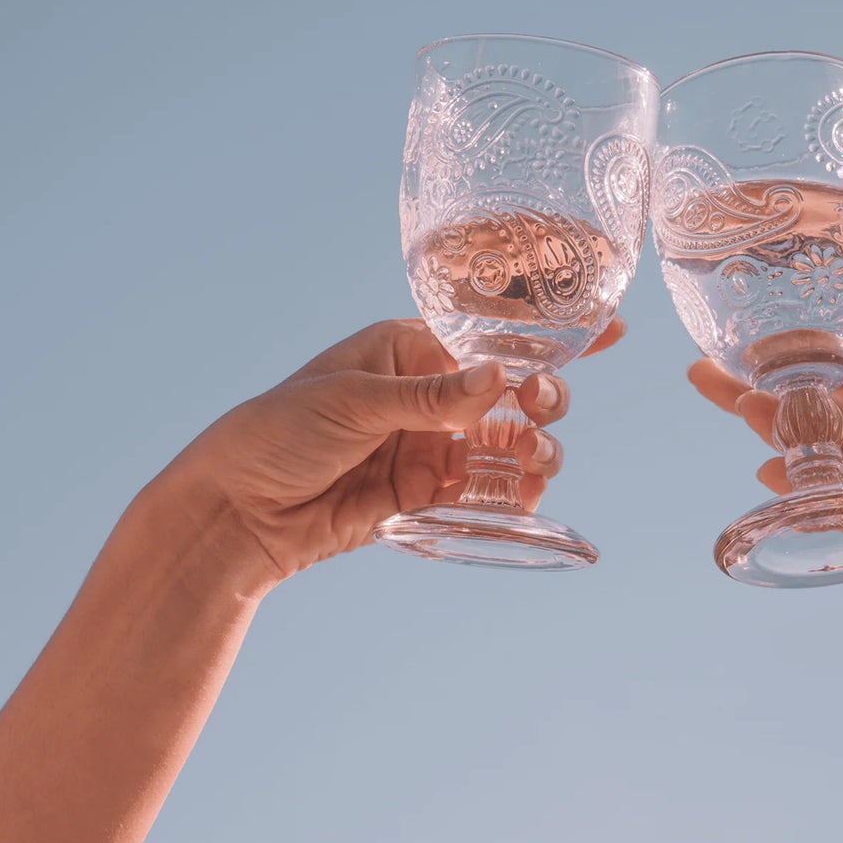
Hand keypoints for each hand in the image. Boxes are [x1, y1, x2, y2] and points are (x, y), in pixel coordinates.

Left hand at [157, 317, 624, 594]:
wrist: (233, 513)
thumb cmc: (276, 432)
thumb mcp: (352, 400)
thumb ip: (433, 395)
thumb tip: (500, 377)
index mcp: (406, 350)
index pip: (490, 336)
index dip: (548, 337)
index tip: (609, 330)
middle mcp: (426, 395)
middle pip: (510, 393)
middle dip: (542, 400)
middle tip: (541, 413)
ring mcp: (428, 446)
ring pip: (505, 444)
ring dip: (534, 450)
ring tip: (538, 464)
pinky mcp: (423, 495)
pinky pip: (482, 491)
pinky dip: (511, 493)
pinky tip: (526, 496)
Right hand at [689, 225, 842, 579]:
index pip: (838, 366)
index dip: (792, 359)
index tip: (742, 346)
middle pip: (819, 414)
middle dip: (767, 402)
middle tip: (713, 385)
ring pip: (829, 460)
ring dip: (788, 447)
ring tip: (750, 428)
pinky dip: (817, 501)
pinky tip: (782, 485)